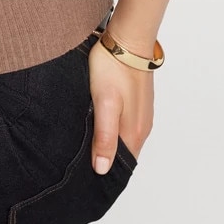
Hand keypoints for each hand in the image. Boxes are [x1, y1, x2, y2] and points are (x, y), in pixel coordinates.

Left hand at [87, 36, 153, 171]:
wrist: (127, 40)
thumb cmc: (113, 69)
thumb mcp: (104, 104)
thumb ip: (104, 137)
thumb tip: (102, 169)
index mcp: (134, 132)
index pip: (122, 166)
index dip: (106, 175)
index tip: (87, 183)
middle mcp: (141, 127)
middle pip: (124, 155)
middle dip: (107, 164)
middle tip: (81, 170)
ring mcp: (141, 115)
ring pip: (124, 140)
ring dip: (109, 148)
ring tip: (87, 152)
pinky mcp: (136, 103)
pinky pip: (125, 126)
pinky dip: (112, 133)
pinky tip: (97, 129)